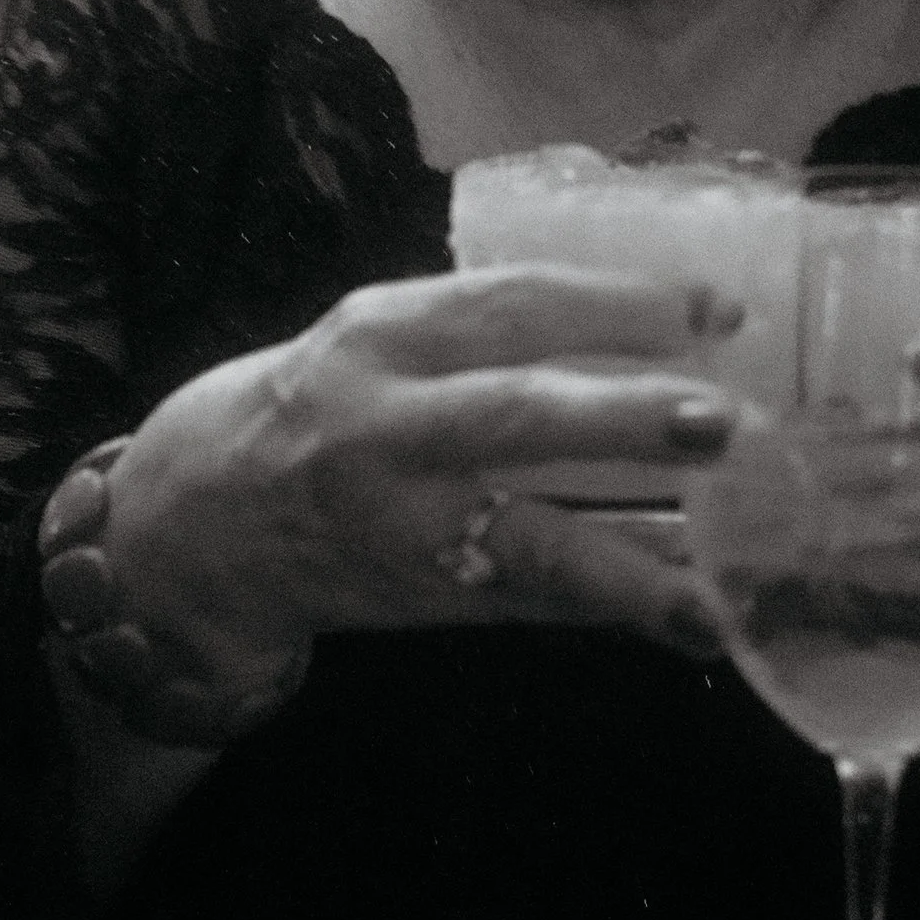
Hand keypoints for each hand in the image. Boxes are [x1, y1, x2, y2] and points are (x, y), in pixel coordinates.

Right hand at [93, 265, 740, 717]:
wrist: (193, 525)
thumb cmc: (319, 411)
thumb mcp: (380, 344)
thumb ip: (485, 333)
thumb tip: (659, 323)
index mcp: (384, 331)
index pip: (511, 301)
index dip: (619, 301)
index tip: (716, 307)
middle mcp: (384, 420)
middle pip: (517, 412)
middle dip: (625, 416)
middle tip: (725, 420)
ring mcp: (396, 519)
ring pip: (523, 539)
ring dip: (630, 563)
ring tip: (718, 582)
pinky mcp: (412, 593)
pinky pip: (527, 602)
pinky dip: (608, 608)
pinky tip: (685, 618)